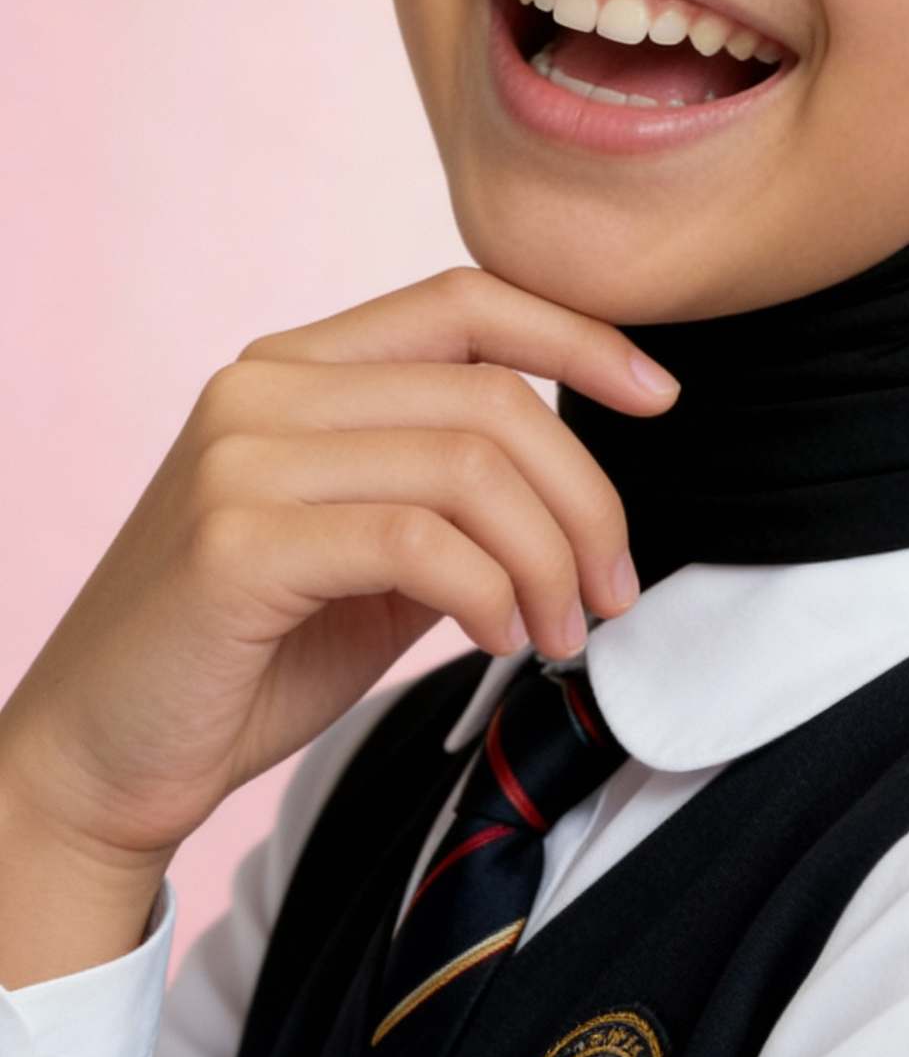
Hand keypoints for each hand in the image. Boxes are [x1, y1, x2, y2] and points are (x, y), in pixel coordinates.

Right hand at [0, 264, 676, 880]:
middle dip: (587, 497)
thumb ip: (454, 494)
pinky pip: (417, 542)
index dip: (578, 335)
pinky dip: (491, 592)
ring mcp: (241, 456)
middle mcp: (264, 386)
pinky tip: (501, 638)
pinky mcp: (233, 541)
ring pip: (468, 467)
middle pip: (490, 397)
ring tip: (565, 632)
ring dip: (550, 559)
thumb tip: (586, 488)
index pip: (465, 298)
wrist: (100, 759)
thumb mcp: (374, 551)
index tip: (659, 397)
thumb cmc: (249, 652)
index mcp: (298, 366)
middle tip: (615, 590)